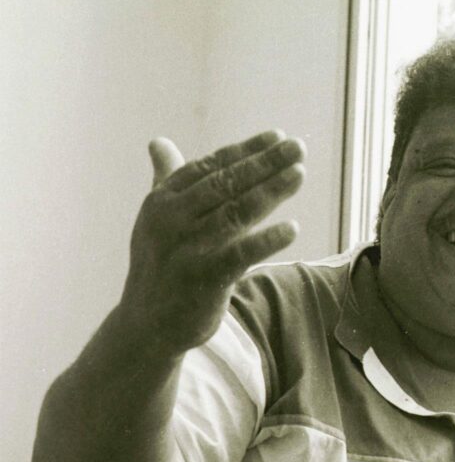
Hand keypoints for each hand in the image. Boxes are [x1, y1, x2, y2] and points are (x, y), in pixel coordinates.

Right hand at [117, 130, 304, 356]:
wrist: (147, 325)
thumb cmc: (161, 264)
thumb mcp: (158, 219)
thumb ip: (166, 179)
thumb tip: (158, 141)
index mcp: (162, 200)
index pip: (211, 167)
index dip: (246, 150)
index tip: (279, 136)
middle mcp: (171, 220)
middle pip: (226, 184)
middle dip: (265, 163)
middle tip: (298, 147)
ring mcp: (186, 250)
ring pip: (236, 214)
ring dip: (271, 192)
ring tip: (299, 174)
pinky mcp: (203, 280)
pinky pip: (240, 256)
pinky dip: (267, 240)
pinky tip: (293, 228)